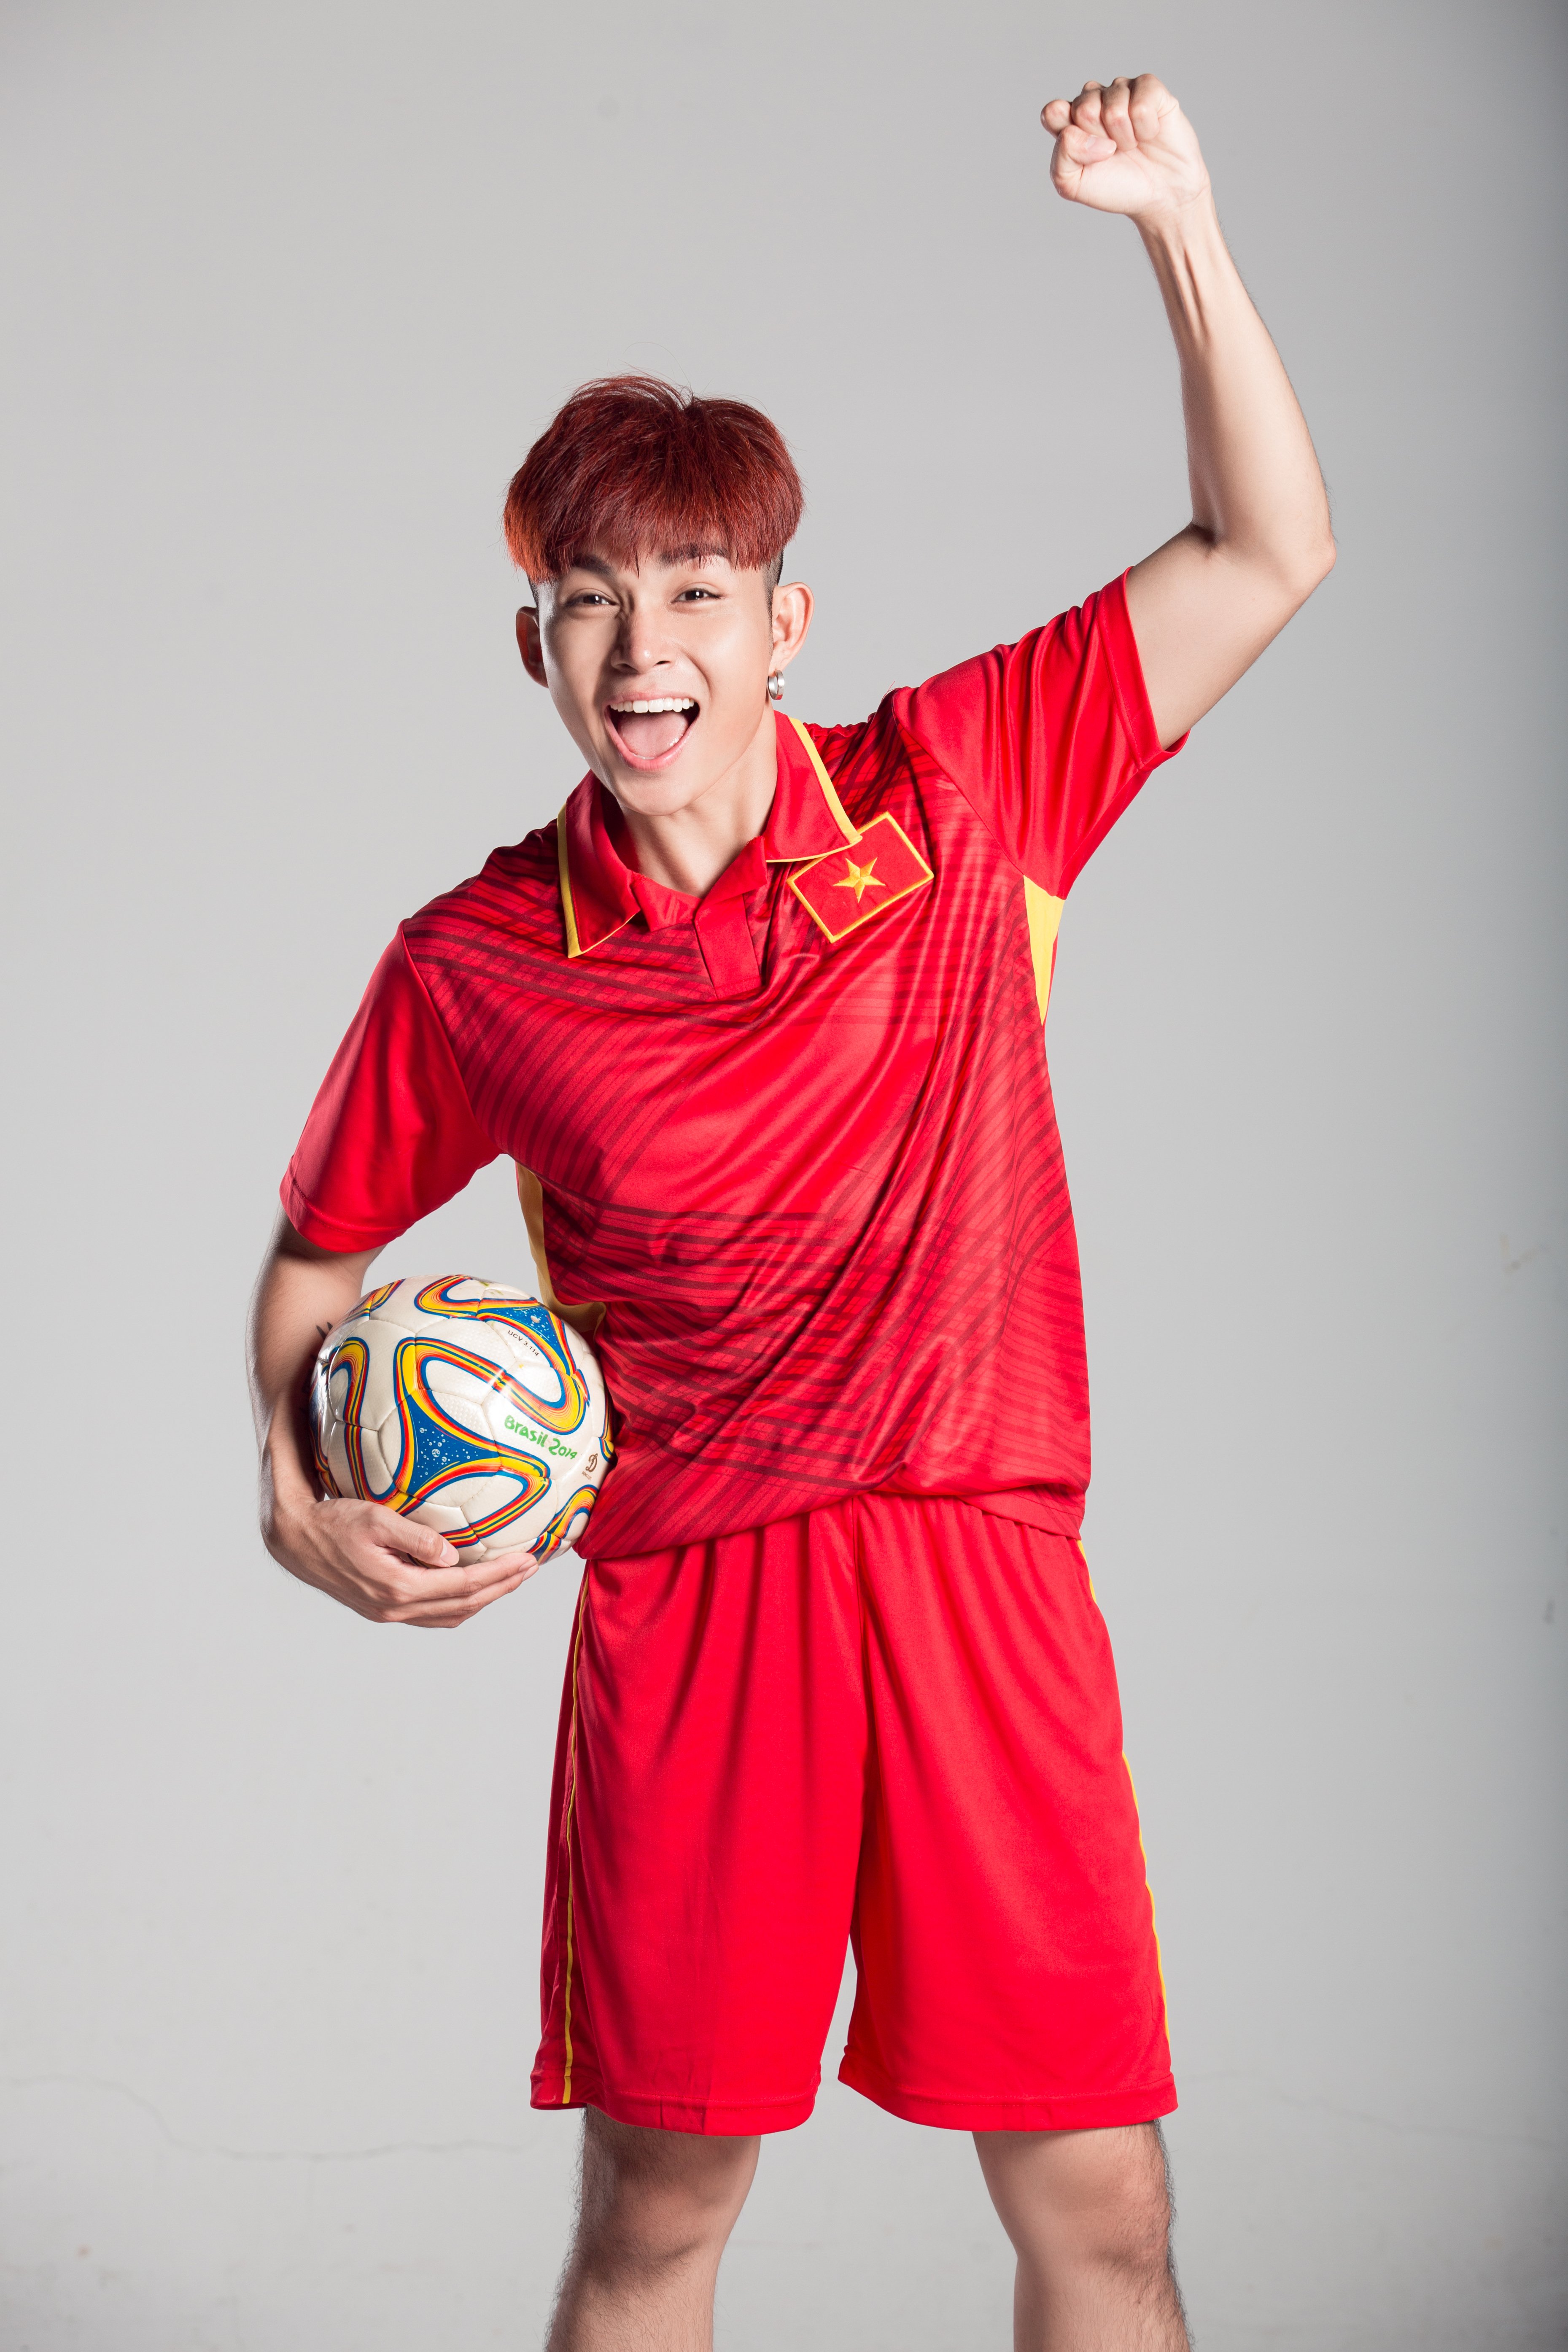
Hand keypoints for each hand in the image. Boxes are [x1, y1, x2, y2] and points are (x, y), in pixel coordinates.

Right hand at [267, 1492, 540, 1627]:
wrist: (296, 1539)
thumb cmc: (334, 1520)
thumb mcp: (375, 1519)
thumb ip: (416, 1537)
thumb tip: (454, 1555)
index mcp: (398, 1587)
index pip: (463, 1585)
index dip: (499, 1575)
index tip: (528, 1561)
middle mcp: (395, 1608)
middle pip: (464, 1605)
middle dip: (501, 1587)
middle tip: (530, 1567)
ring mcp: (388, 1613)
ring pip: (449, 1615)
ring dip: (484, 1598)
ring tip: (509, 1577)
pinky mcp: (383, 1609)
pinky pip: (432, 1614)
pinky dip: (459, 1602)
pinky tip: (471, 1584)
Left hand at [1041, 76, 1209, 225]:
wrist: (1160, 195)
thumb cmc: (1117, 187)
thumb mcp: (1073, 184)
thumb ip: (1062, 156)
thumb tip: (1085, 133)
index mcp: (1070, 121)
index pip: (1053, 112)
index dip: (1070, 137)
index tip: (1085, 157)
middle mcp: (1094, 100)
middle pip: (1084, 108)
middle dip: (1100, 139)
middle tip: (1114, 152)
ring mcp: (1121, 91)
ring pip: (1113, 107)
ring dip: (1125, 137)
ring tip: (1133, 145)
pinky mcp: (1149, 88)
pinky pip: (1141, 103)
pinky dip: (1146, 128)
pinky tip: (1149, 133)